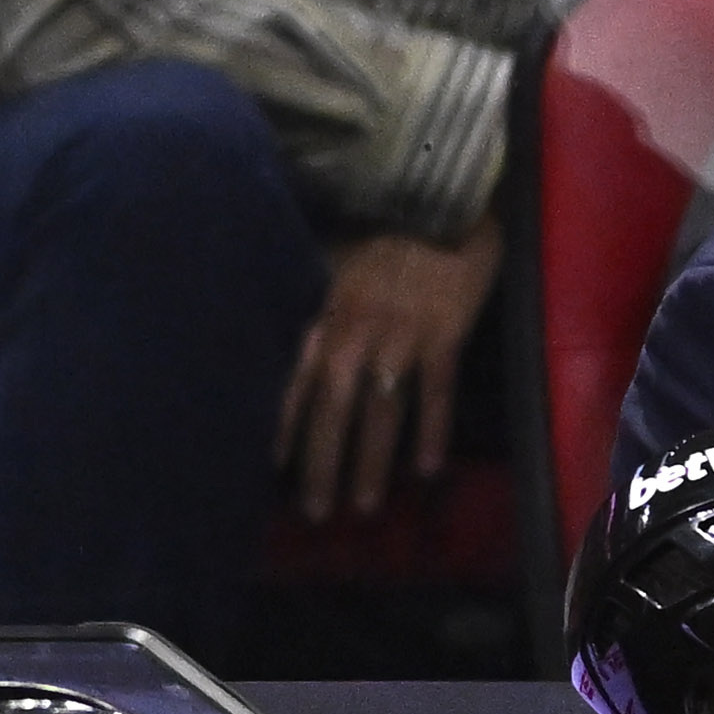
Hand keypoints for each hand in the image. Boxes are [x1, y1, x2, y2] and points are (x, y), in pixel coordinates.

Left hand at [278, 220, 504, 518]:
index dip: (282, 426)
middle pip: (333, 408)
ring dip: (371, 461)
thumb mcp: (337, 262)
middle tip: (316, 512)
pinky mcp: (445, 335)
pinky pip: (436, 392)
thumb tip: (290, 343)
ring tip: (364, 506)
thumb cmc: (388, 234)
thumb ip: (316, 303)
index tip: (269, 470)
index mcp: (326, 314)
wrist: (445, 202)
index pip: (295, 379)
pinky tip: (427, 468)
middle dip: (323, 463)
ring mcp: (401, 335)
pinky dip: (431, 431)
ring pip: (381, 410)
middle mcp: (355, 330)